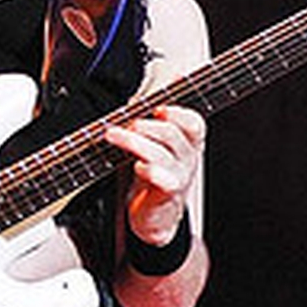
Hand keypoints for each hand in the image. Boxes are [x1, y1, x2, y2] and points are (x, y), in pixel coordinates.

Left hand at [105, 106, 203, 246]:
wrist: (156, 214)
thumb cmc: (155, 175)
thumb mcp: (157, 146)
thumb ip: (154, 122)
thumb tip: (148, 92)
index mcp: (189, 143)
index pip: (194, 122)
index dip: (177, 112)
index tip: (157, 106)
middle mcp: (188, 158)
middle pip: (172, 134)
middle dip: (145, 125)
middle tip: (125, 123)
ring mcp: (180, 176)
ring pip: (161, 153)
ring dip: (134, 141)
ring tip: (112, 135)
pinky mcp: (168, 193)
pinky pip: (162, 178)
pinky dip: (148, 169)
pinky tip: (136, 166)